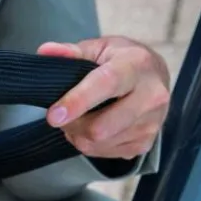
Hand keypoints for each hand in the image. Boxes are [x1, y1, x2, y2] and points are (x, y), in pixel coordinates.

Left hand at [36, 36, 169, 159]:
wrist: (156, 76)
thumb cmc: (122, 59)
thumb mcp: (99, 48)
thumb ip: (71, 52)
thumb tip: (45, 51)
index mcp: (137, 64)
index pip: (106, 84)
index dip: (77, 101)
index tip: (53, 115)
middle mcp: (151, 95)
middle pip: (101, 127)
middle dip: (72, 124)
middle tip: (61, 114)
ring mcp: (151, 123)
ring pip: (99, 143)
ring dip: (78, 134)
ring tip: (78, 117)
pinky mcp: (146, 143)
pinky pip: (105, 153)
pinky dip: (90, 143)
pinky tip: (93, 126)